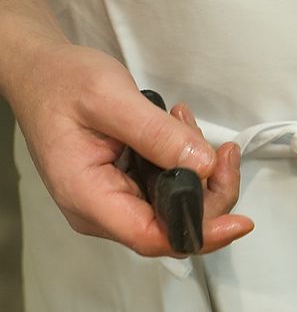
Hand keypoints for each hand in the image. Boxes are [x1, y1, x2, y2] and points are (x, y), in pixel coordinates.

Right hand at [9, 42, 252, 256]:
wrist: (40, 73)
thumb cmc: (61, 83)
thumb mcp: (109, 97)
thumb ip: (156, 134)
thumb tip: (203, 165)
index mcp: (88, 197)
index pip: (154, 237)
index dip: (202, 234)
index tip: (240, 222)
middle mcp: (102, 211)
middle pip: (175, 226)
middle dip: (211, 191)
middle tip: (223, 150)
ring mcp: (115, 202)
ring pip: (178, 208)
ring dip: (200, 171)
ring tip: (188, 123)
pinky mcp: (127, 189)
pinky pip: (170, 190)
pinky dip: (186, 164)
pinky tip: (181, 131)